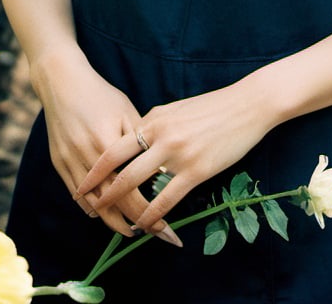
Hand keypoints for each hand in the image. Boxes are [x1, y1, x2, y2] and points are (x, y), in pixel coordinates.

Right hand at [32, 53, 179, 243]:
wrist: (62, 83)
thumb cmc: (100, 95)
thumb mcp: (126, 112)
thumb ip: (142, 140)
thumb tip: (162, 167)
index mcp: (108, 143)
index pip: (132, 189)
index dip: (150, 211)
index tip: (165, 226)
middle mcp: (88, 156)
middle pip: (113, 203)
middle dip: (136, 223)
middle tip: (155, 234)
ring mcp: (70, 161)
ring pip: (93, 204)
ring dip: (113, 221)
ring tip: (132, 230)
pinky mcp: (59, 163)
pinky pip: (76, 195)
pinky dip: (91, 208)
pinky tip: (106, 214)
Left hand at [75, 82, 268, 232]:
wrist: (247, 104)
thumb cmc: (212, 107)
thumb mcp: (176, 110)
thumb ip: (155, 125)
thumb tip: (137, 139)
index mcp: (154, 118)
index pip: (116, 145)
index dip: (97, 165)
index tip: (84, 179)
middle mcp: (160, 135)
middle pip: (120, 165)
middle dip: (100, 186)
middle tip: (86, 202)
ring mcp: (178, 153)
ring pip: (139, 184)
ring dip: (122, 204)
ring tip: (111, 219)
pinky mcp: (197, 170)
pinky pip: (167, 198)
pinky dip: (151, 215)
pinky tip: (143, 225)